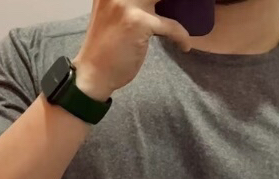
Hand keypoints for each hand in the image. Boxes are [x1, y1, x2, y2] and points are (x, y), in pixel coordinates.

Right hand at [73, 0, 191, 100]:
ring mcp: (127, 4)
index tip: (164, 7)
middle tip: (181, 9)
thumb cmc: (106, 45)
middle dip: (173, 3)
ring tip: (185, 19)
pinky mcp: (138, 23)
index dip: (158, 0)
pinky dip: (181, 37)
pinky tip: (183, 46)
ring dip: (181, 8)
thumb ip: (133, 2)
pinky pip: (171, 25)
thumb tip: (159, 3)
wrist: (93, 72)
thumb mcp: (114, 11)